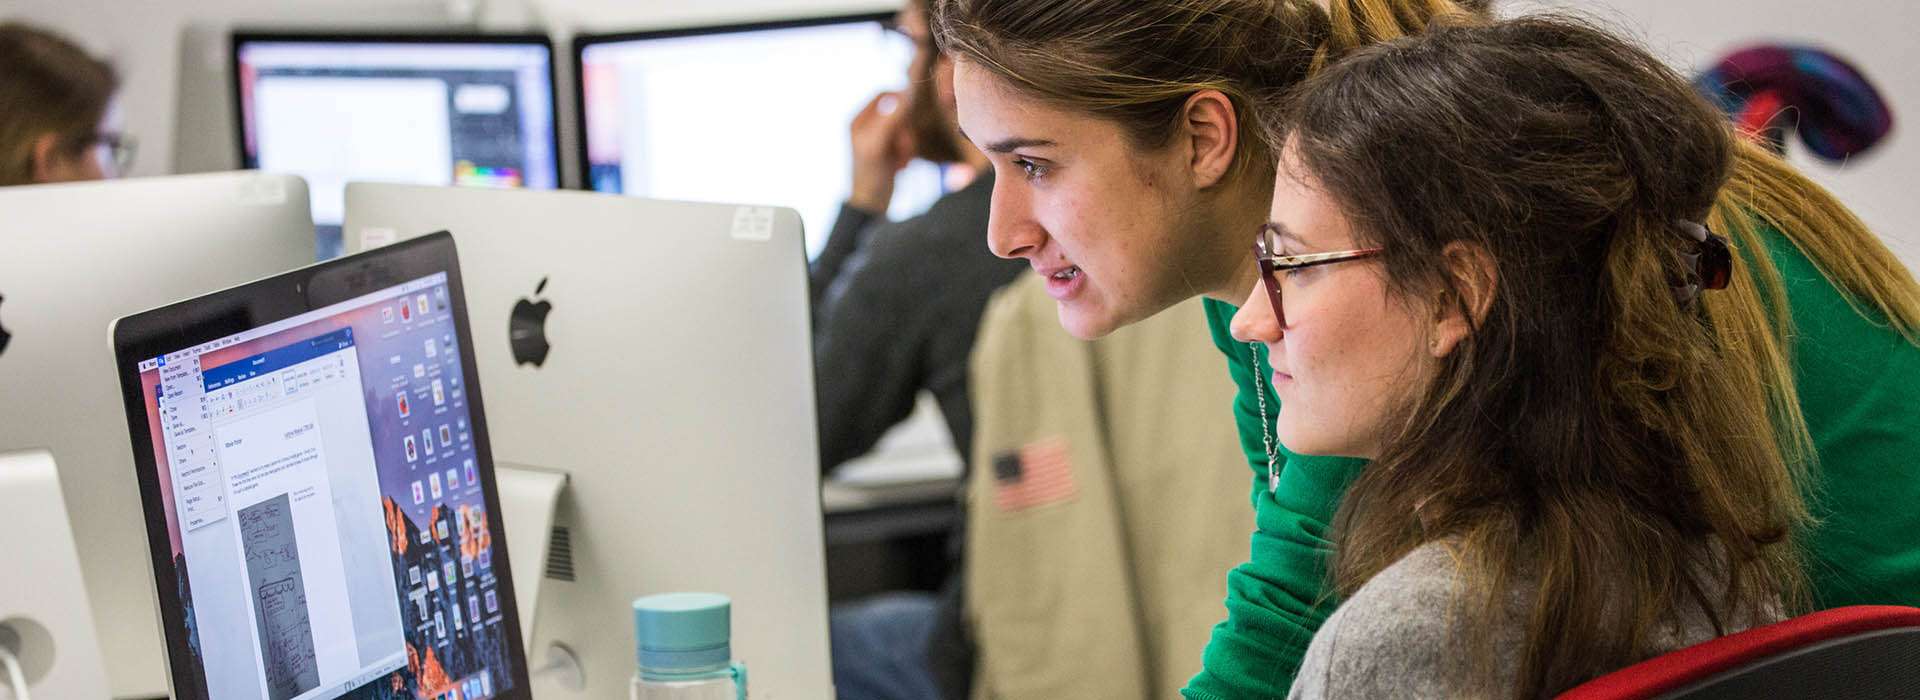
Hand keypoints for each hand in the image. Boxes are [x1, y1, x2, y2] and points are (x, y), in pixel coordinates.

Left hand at [848, 91, 913, 214]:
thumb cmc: (870, 176)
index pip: (885, 95)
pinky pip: (907, 141)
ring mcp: (879, 139)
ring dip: (908, 143)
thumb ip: (889, 119)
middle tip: (903, 149)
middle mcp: (867, 126)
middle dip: (905, 130)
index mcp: (858, 120)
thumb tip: (904, 95)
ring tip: (902, 162)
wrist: (872, 204)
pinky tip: (901, 166)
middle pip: (898, 112)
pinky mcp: (889, 151)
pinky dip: (907, 152)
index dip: (900, 104)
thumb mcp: (877, 145)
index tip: (907, 122)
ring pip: (905, 128)